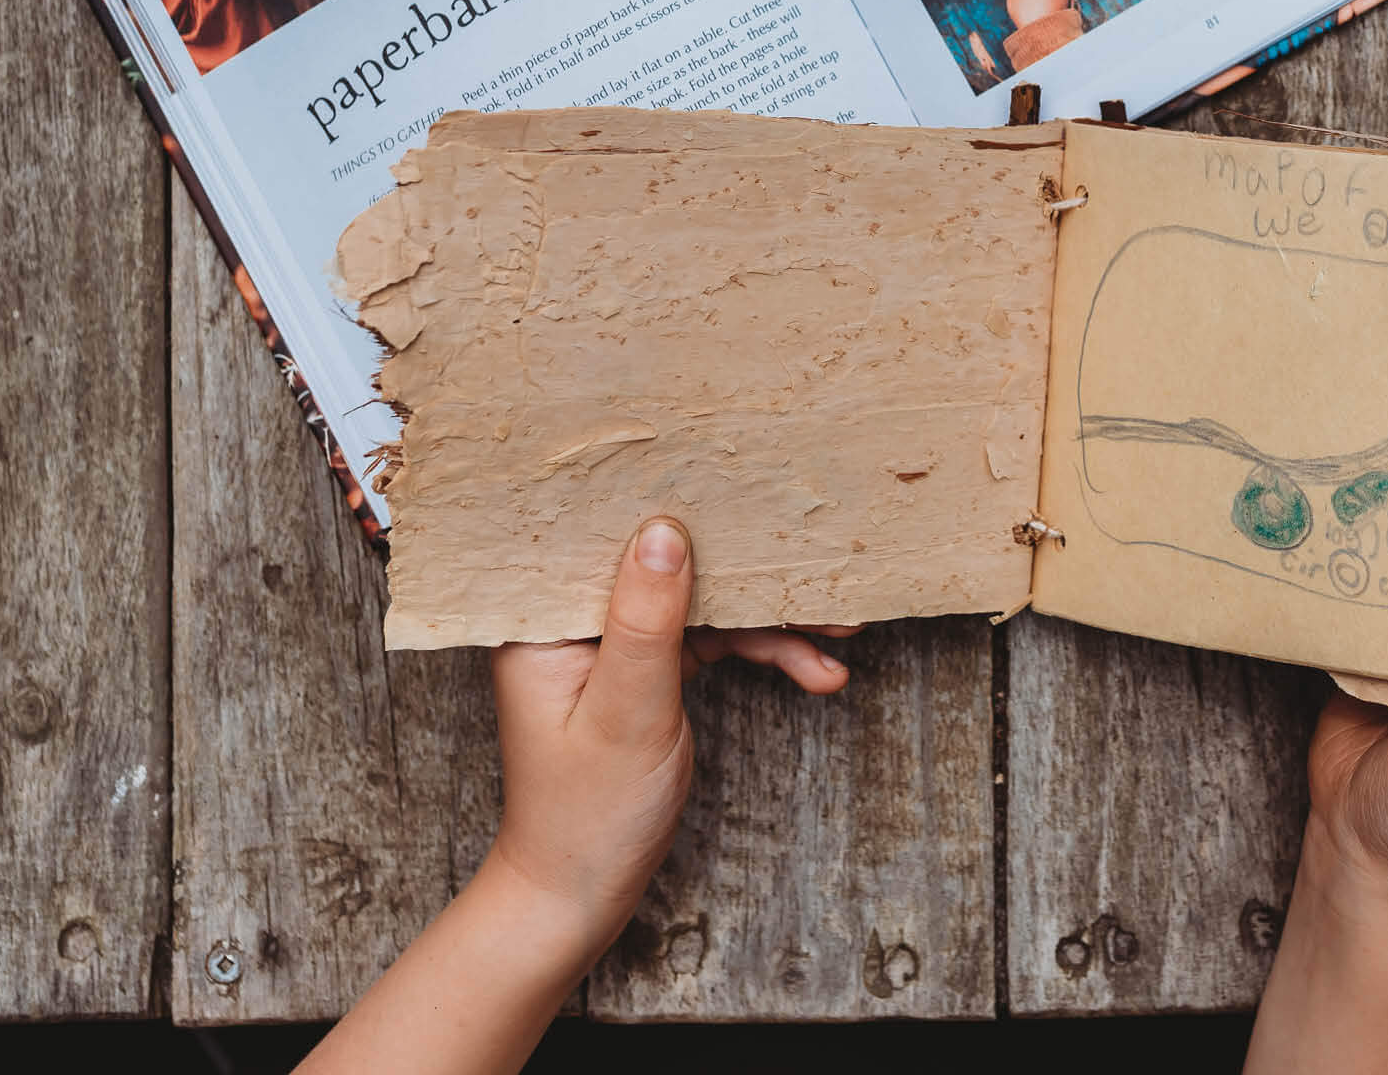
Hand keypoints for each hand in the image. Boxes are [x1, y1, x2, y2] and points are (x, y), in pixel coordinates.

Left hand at [488, 520, 851, 966]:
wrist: (580, 896)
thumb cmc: (585, 816)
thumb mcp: (625, 713)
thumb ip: (645, 622)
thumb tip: (664, 530)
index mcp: (544, 617)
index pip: (610, 537)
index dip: (672, 508)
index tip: (740, 491)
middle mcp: (577, 617)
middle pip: (669, 566)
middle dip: (748, 573)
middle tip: (818, 569)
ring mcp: (616, 641)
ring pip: (703, 603)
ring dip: (772, 621)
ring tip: (843, 631)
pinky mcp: (649, 665)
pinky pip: (712, 640)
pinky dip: (765, 654)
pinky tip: (818, 671)